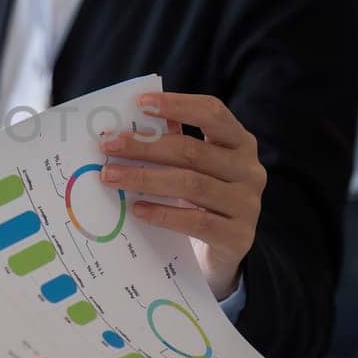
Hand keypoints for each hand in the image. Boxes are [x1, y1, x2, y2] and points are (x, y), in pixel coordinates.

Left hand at [97, 92, 266, 300]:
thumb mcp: (194, 169)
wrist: (222, 255)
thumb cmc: (202, 202)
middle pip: (192, 150)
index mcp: (240, 143)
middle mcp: (249, 170)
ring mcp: (247, 204)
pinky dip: (163, 213)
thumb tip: (128, 126)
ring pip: (191, 184)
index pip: (213, 112)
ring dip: (145, 178)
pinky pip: (195, 221)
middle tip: (108, 145)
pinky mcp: (238, 238)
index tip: (140, 103)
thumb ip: (173, 143)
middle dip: (145, 146)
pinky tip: (137, 209)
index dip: (177, 105)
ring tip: (111, 177)